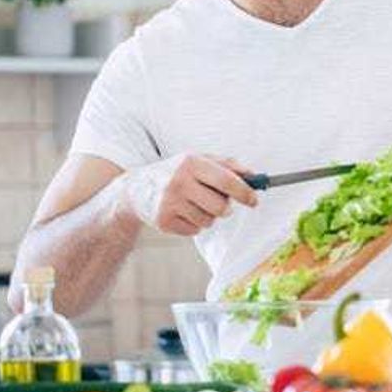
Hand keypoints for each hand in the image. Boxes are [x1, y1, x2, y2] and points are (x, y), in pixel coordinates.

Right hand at [123, 154, 258, 235]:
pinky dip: (193, 224)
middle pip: (220, 207)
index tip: (254, 201)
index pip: (226, 180)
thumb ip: (227, 165)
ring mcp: (169, 203)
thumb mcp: (198, 160)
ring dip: (208, 216)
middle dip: (226, 209)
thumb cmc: (176, 172)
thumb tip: (254, 175)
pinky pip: (194, 231)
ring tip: (194, 205)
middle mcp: (179, 182)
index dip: (244, 193)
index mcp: (191, 163)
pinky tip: (182, 213)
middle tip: (221, 204)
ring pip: (208, 221)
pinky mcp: (164, 221)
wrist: (136, 188)